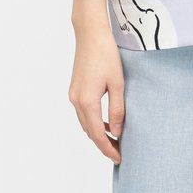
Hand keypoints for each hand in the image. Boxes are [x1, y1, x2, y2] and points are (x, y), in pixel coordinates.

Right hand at [68, 27, 124, 163]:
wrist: (90, 34)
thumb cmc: (106, 55)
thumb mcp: (117, 83)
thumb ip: (117, 110)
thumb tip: (117, 132)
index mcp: (87, 101)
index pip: (97, 134)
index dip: (108, 149)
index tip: (119, 159)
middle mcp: (76, 101)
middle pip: (89, 131)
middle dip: (103, 144)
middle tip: (119, 153)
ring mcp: (73, 95)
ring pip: (85, 123)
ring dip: (98, 134)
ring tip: (115, 141)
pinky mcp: (75, 89)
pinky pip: (84, 113)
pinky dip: (94, 122)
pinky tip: (106, 123)